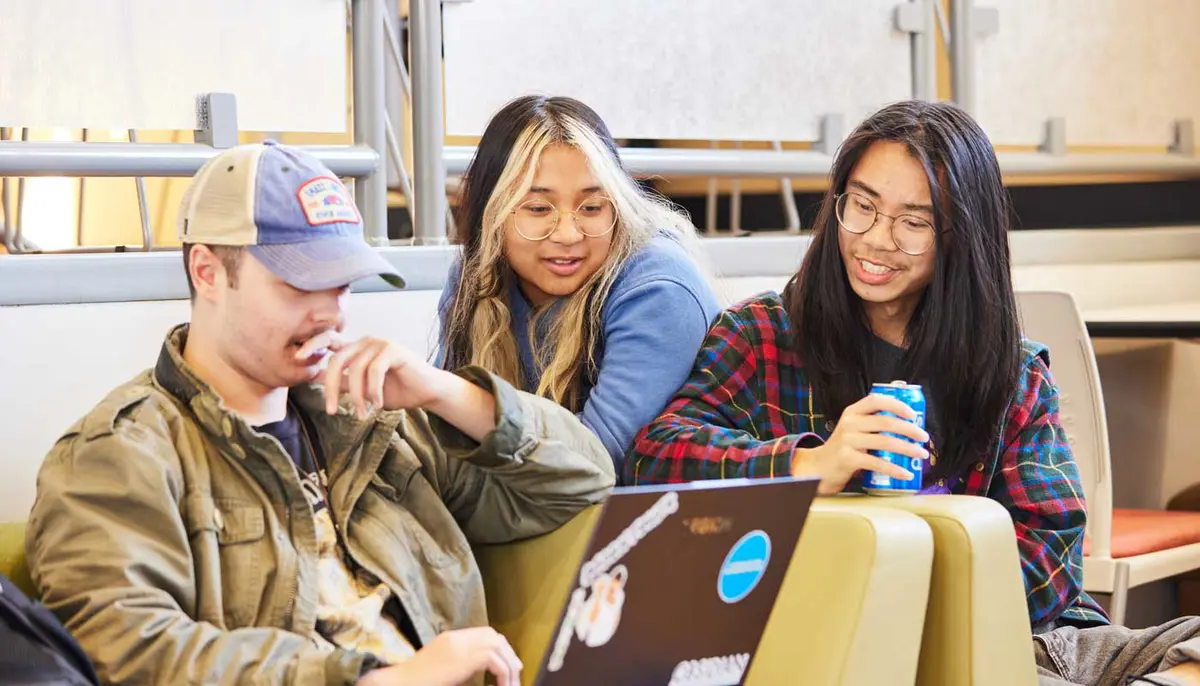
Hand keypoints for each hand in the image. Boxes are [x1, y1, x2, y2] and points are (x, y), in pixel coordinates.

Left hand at [296, 332, 446, 417]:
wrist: (425, 392)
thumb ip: (341, 382)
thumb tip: (313, 376)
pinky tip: (377, 404)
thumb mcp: (362, 389)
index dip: (311, 346)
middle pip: (337, 360)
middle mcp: (366, 342)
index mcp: (356, 348)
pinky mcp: (394, 351)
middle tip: (331, 410)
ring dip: (357, 396)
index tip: (296, 359)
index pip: (328, 340)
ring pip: (356, 370)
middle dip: (330, 387)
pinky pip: (375, 371)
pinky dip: (373, 391)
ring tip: (362, 413)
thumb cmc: (395, 390)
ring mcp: (380, 344)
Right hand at [357, 627, 521, 685]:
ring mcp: (460, 646)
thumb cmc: (418, 681)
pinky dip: (503, 673)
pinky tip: (503, 685)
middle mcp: (457, 638)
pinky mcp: (464, 658)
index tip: (509, 662)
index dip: (500, 647)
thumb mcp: (442, 667)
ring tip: (512, 683)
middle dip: (508, 653)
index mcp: (451, 639)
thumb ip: (460, 662)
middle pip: (494, 637)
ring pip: (498, 648)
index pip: (484, 633)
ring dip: (508, 666)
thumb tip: (480, 667)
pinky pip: (495, 661)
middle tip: (515, 670)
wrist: (402, 682)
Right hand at [791, 393, 929, 494]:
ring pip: (885, 442)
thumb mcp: (853, 429)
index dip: (897, 405)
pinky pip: (877, 463)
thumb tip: (909, 426)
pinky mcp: (848, 458)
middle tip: (924, 438)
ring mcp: (847, 440)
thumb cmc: (844, 448)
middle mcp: (849, 423)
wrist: (819, 467)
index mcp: (852, 412)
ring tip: (921, 454)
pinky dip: (895, 469)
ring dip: (908, 449)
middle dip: (910, 430)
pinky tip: (906, 474)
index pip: (876, 400)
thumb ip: (872, 423)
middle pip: (886, 422)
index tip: (914, 414)